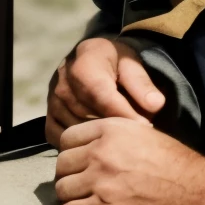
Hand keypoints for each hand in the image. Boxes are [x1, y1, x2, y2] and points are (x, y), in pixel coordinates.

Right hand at [46, 35, 166, 143]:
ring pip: (77, 130)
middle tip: (136, 135)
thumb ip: (143, 84)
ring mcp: (53, 101)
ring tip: (120, 137)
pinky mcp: (49, 116)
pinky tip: (98, 140)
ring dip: (99, 137)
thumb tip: (155, 105)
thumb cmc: (116, 64)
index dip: (125, 114)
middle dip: (115, 127)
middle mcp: (63, 82)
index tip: (146, 127)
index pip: (102, 96)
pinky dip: (81, 144)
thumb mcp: (133, 64)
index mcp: (85, 64)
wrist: (92, 60)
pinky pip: (63, 138)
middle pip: (90, 116)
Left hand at [54, 116, 204, 204]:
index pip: (68, 139)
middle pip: (62, 165)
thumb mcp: (147, 138)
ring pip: (62, 190)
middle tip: (87, 190)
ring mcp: (101, 181)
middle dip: (71, 178)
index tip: (85, 167)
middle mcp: (102, 151)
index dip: (74, 155)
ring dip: (73, 200)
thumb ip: (117, 140)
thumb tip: (93, 152)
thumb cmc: (183, 170)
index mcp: (112, 129)